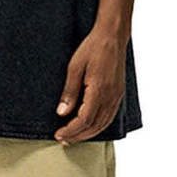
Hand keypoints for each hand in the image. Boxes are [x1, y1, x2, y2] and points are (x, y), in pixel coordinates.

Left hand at [55, 26, 126, 143]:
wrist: (112, 36)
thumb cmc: (93, 48)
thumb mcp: (74, 67)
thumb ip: (69, 92)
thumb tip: (62, 113)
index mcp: (99, 90)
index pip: (84, 120)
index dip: (70, 130)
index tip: (58, 134)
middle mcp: (110, 96)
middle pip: (94, 126)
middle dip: (78, 136)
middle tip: (63, 140)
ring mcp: (116, 96)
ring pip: (103, 124)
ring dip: (88, 133)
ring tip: (73, 137)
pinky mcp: (118, 93)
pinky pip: (109, 116)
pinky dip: (98, 126)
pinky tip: (89, 127)